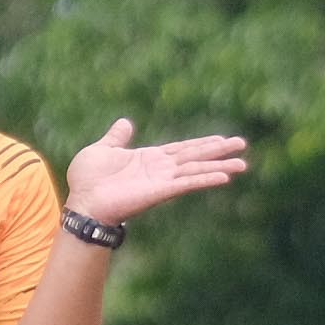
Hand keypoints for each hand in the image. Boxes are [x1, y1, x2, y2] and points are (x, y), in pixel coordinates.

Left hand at [61, 119, 247, 228]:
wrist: (82, 201)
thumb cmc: (87, 179)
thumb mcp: (102, 149)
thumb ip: (117, 137)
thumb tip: (126, 122)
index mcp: (148, 158)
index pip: (181, 148)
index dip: (201, 143)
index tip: (222, 138)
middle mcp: (160, 169)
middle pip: (195, 156)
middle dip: (218, 151)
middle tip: (242, 145)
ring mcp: (162, 180)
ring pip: (196, 169)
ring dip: (219, 166)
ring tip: (242, 164)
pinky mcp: (160, 191)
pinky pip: (187, 183)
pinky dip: (205, 179)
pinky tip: (224, 177)